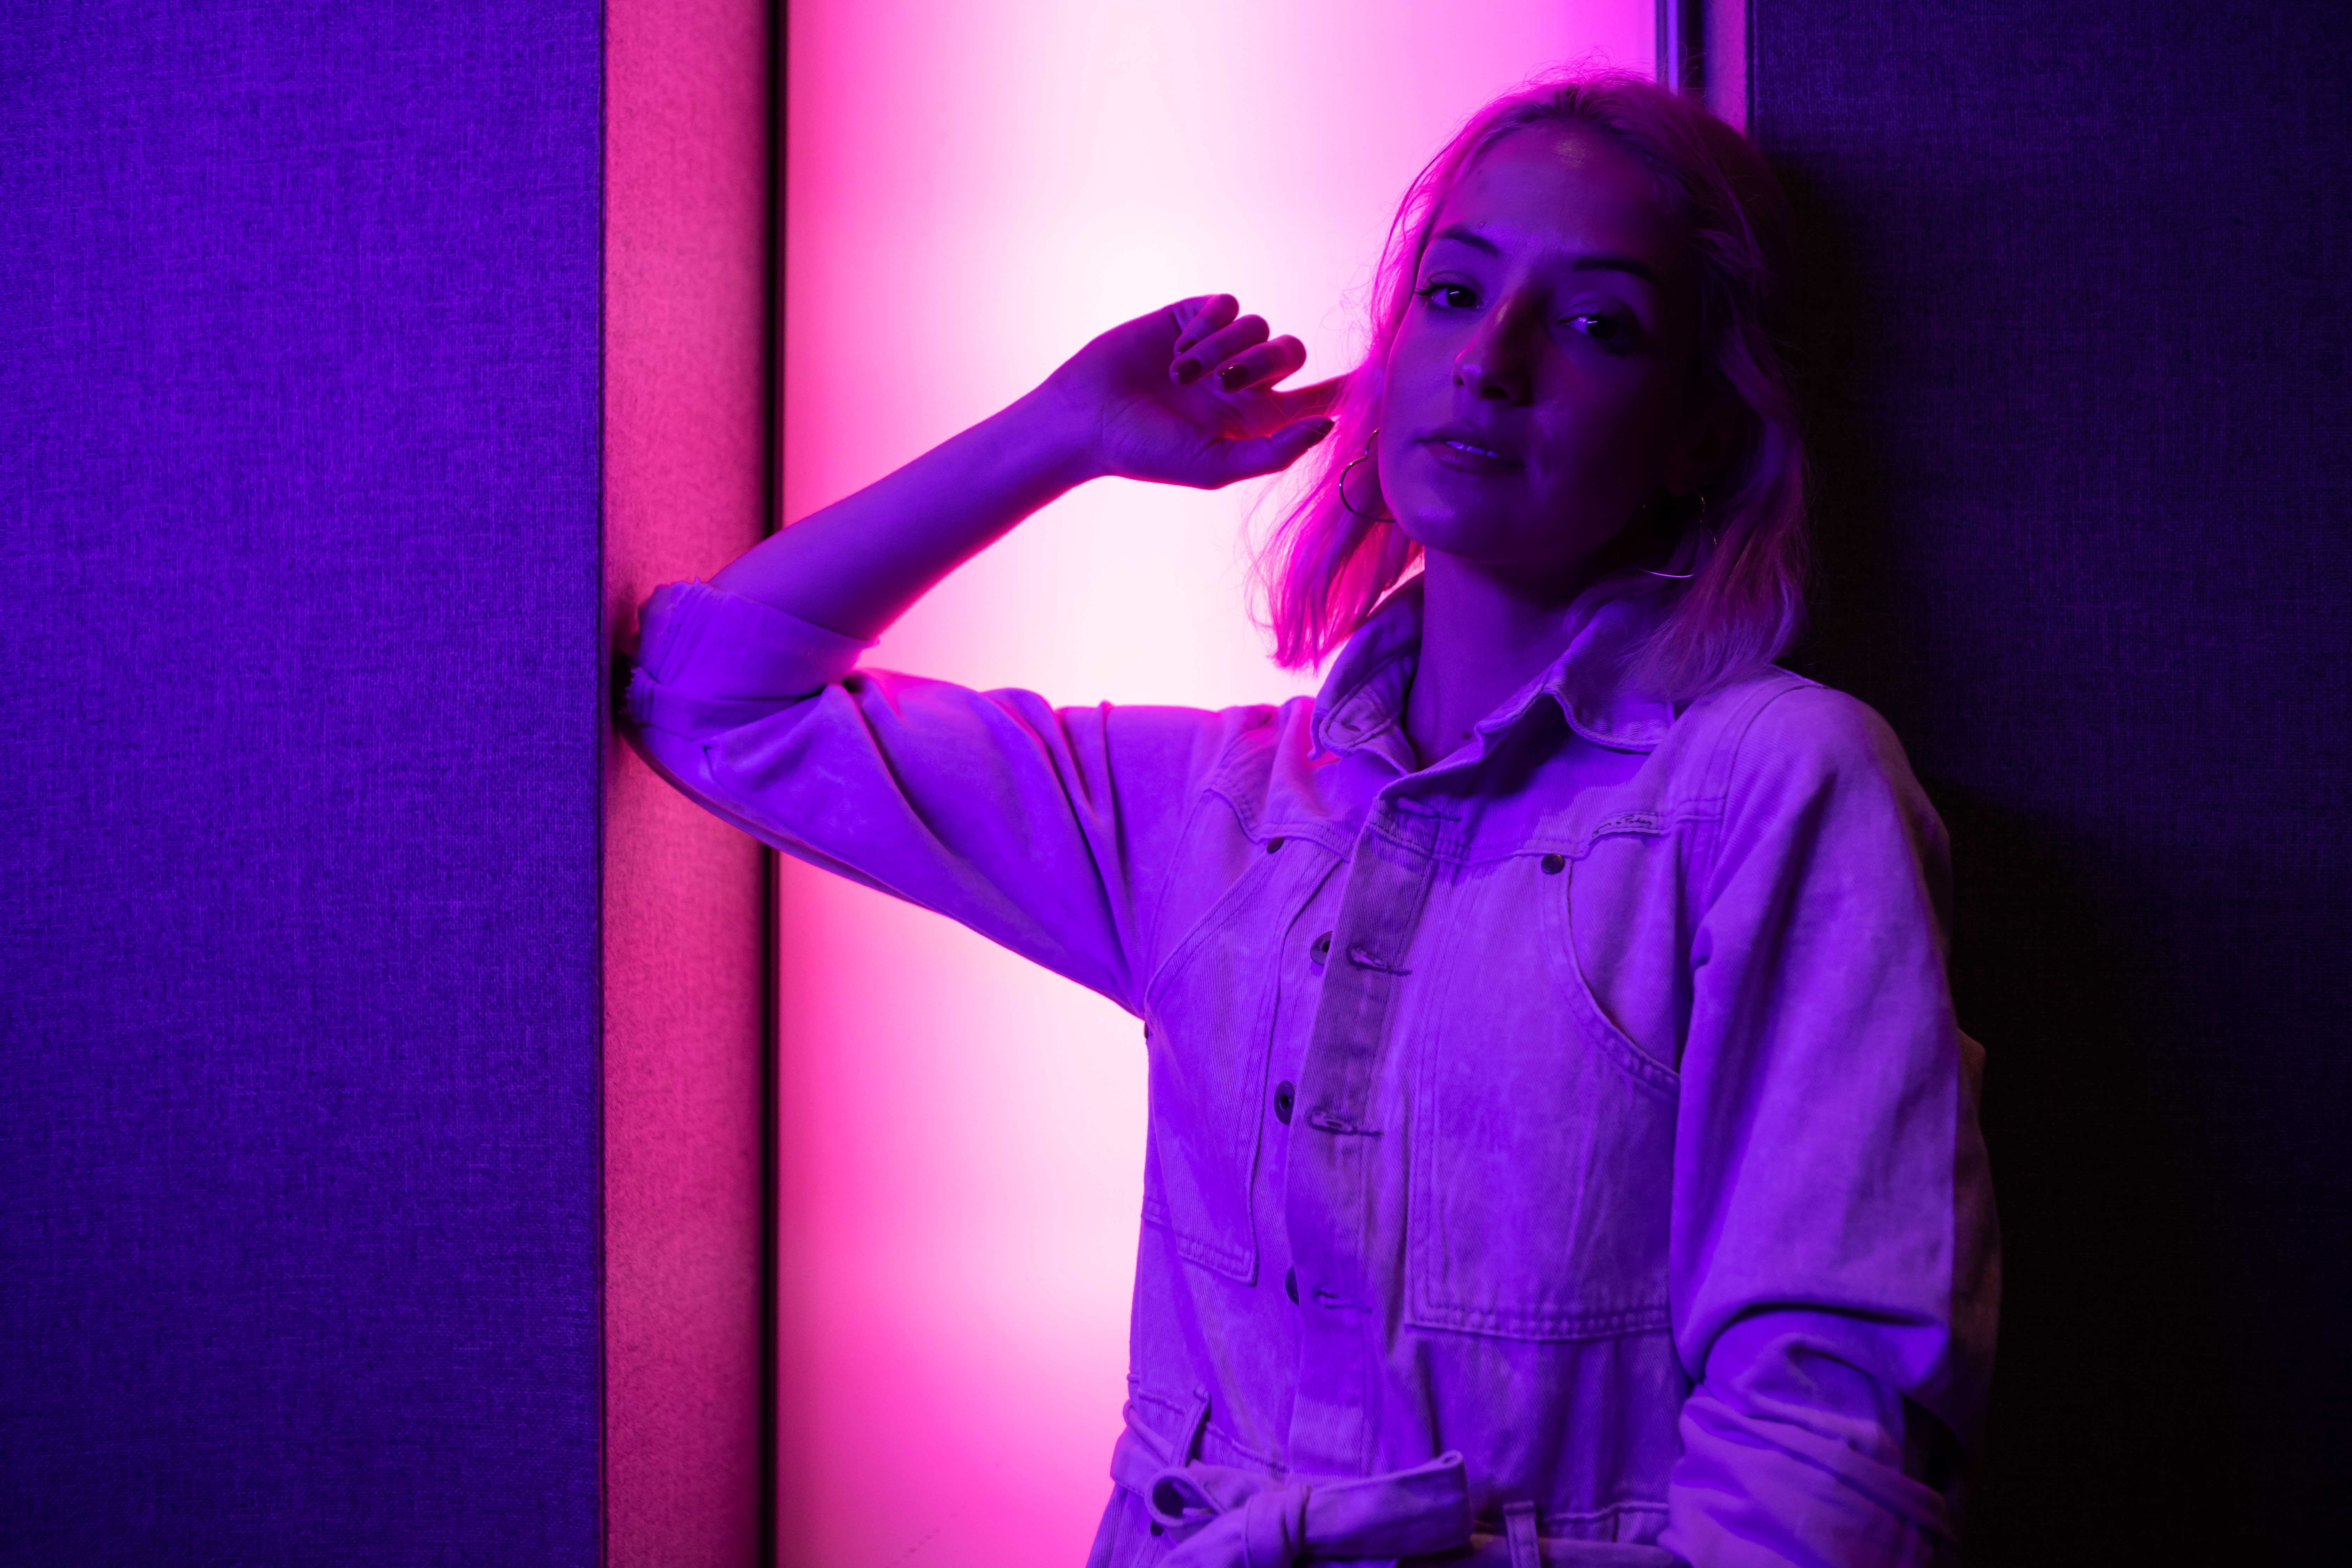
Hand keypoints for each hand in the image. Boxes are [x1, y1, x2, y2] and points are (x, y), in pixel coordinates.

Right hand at [1033, 296, 1343, 489]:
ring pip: (1258, 326)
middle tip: (1225, 384)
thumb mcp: (1214, 466)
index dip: (1348, 387)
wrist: (1086, 420)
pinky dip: (1208, 324)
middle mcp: (1241, 379)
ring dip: (1223, 348)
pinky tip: (1179, 347)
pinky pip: (1227, 304)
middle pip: (1291, 352)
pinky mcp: (1190, 316)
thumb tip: (1329, 425)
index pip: (1315, 399)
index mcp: (1254, 418)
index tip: (1382, 374)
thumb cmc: (1145, 453)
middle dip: (1266, 363)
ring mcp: (1216, 346)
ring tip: (1182, 373)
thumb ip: (1274, 450)